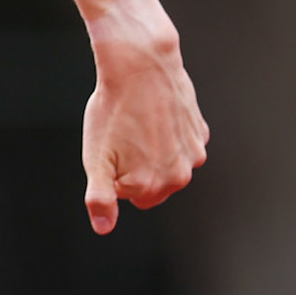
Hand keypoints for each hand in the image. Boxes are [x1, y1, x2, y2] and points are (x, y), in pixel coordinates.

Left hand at [80, 0, 208, 233]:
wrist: (140, 66)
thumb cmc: (113, 110)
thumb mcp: (96, 156)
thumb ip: (100, 197)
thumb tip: (103, 228)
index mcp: (151, 187)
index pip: (127, 196)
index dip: (114, 172)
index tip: (110, 147)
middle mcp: (179, 177)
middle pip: (151, 185)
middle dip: (136, 166)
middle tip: (123, 135)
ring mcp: (194, 155)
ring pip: (167, 163)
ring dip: (154, 150)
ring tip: (139, 123)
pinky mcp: (200, 133)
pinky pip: (180, 142)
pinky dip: (168, 132)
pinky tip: (156, 112)